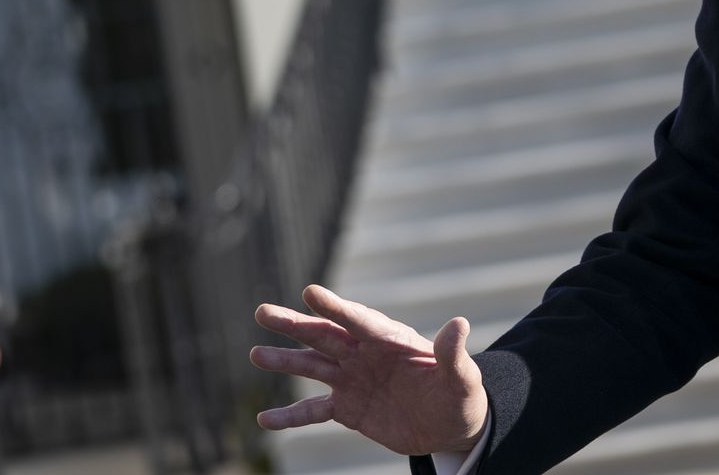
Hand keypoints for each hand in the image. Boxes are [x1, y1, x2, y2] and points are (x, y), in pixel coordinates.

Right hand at [251, 285, 487, 456]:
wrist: (450, 426)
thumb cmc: (460, 397)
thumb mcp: (462, 379)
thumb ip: (453, 355)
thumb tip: (459, 324)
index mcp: (391, 341)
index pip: (359, 320)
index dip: (335, 307)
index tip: (310, 292)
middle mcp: (365, 355)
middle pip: (325, 335)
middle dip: (295, 324)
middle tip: (262, 312)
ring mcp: (353, 380)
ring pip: (312, 367)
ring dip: (285, 361)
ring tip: (256, 354)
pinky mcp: (347, 408)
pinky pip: (313, 411)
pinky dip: (289, 416)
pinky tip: (265, 420)